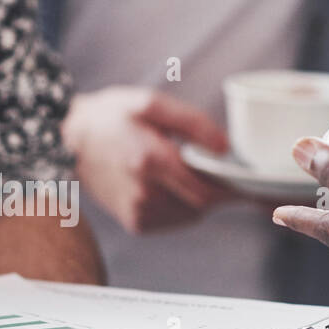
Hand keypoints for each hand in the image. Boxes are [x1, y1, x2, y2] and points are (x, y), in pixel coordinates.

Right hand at [62, 87, 236, 232]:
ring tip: (182, 169)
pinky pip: (176, 219)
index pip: (208, 189)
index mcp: (150, 161)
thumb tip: (225, 147)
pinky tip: (167, 184)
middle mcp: (144, 193)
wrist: (68, 141)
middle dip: (218, 189)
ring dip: (199, 196)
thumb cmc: (111, 117)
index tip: (260, 189)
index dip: (236, 190)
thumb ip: (191, 123)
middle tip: (221, 169)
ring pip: (192, 214)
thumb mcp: (150, 104)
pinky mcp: (135, 223)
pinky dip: (183, 205)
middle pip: (203, 204)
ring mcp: (138, 213)